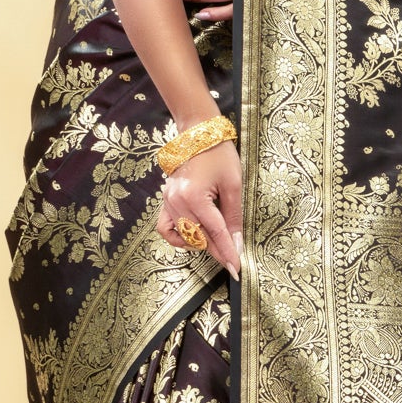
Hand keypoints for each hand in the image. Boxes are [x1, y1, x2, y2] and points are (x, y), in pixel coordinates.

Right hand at [157, 135, 242, 279]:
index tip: (236, 270)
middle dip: (217, 251)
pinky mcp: (165, 200)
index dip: (227, 253)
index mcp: (194, 196)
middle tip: (232, 260)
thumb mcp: (233, 185)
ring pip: (182, 237)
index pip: (215, 233)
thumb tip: (237, 245)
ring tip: (216, 242)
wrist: (198, 133)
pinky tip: (194, 235)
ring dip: (200, 244)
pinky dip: (179, 237)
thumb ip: (233, 217)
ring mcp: (167, 202)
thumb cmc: (219, 155)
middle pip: (198, 238)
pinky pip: (166, 228)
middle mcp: (177, 202)